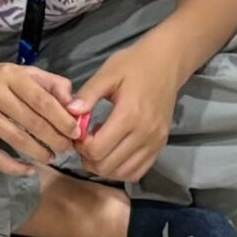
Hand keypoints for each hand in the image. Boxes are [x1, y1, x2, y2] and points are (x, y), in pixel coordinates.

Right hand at [0, 59, 81, 177]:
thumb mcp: (18, 72)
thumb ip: (49, 84)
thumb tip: (74, 105)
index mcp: (9, 74)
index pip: (43, 100)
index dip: (62, 119)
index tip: (76, 133)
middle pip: (32, 122)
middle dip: (55, 139)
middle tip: (67, 149)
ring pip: (16, 140)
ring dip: (39, 153)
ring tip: (51, 157)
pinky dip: (13, 167)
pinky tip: (27, 170)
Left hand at [73, 40, 182, 183]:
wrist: (166, 62)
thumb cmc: (134, 65)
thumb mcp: (107, 73)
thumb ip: (88, 94)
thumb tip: (70, 113)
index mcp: (130, 115)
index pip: (97, 149)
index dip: (81, 146)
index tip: (78, 133)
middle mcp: (145, 133)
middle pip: (107, 165)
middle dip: (88, 158)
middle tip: (84, 142)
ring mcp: (155, 141)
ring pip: (122, 173)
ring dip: (103, 167)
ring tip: (97, 148)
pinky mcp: (161, 145)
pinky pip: (138, 171)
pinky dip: (121, 169)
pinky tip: (113, 153)